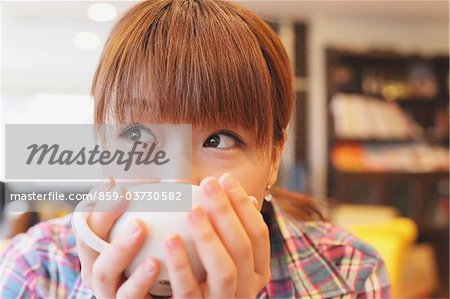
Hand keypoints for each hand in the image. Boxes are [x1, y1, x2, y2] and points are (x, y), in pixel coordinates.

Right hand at [74, 178, 160, 298]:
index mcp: (96, 250)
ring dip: (120, 247)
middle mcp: (96, 270)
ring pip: (105, 271)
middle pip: (88, 240)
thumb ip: (153, 211)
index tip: (112, 180)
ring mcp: (108, 292)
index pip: (85, 220)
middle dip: (102, 214)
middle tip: (123, 192)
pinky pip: (130, 297)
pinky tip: (157, 263)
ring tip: (140, 226)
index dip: (94, 199)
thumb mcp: (146, 236)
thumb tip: (173, 179)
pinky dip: (140, 280)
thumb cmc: (153, 262)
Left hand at [164, 173, 270, 297]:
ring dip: (209, 237)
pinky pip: (189, 289)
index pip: (258, 233)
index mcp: (257, 271)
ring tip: (192, 210)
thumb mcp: (223, 256)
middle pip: (242, 246)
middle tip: (208, 184)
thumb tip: (234, 190)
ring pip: (224, 269)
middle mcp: (247, 288)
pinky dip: (181, 264)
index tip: (226, 179)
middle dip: (226, 212)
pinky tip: (170, 239)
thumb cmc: (205, 279)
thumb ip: (228, 228)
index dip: (243, 205)